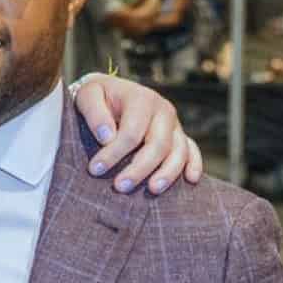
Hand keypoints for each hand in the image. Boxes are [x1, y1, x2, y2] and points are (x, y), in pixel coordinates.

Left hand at [74, 74, 204, 194]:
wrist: (112, 92)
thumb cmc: (98, 97)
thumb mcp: (88, 95)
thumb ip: (94, 113)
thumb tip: (106, 137)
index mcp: (141, 98)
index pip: (131, 132)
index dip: (114, 153)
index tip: (95, 169)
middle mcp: (163, 110)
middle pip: (158, 144)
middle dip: (139, 168)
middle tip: (120, 187)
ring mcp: (174, 124)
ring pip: (179, 151)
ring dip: (167, 173)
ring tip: (152, 190)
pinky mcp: (179, 135)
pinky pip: (192, 150)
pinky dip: (194, 164)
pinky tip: (191, 180)